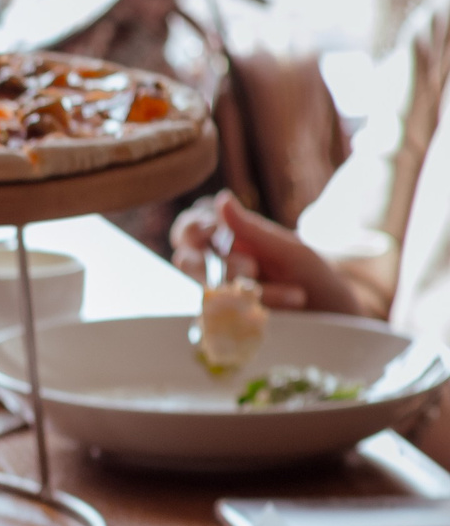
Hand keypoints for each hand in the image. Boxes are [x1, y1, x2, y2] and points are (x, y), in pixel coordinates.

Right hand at [167, 191, 359, 314]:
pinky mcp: (223, 327)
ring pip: (204, 289)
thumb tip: (220, 199)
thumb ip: (253, 229)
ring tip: (294, 297)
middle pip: (188, 260)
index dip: (192, 229)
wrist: (339, 324)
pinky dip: (246, 314)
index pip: (189, 229)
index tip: (212, 232)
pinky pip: (213, 319)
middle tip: (254, 269)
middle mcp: (218, 269)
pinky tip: (276, 315)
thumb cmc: (317, 281)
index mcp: (232, 243)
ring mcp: (218, 299)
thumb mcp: (291, 251)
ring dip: (243, 290)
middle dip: (224, 265)